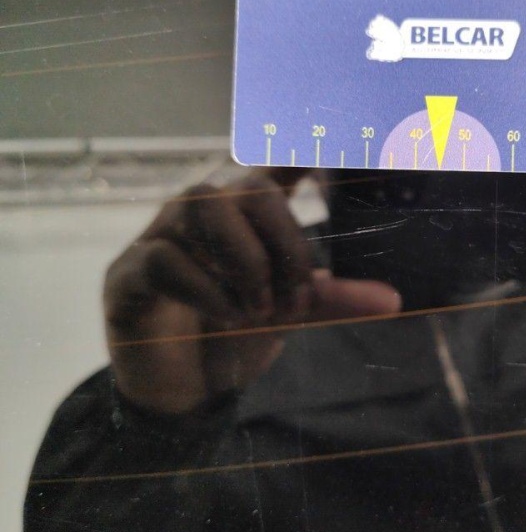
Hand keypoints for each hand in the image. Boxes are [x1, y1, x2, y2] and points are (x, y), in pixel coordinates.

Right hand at [103, 169, 401, 413]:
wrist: (185, 392)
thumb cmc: (236, 336)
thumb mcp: (289, 316)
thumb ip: (333, 301)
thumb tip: (393, 300)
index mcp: (243, 215)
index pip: (269, 165)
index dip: (299, 145)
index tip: (334, 140)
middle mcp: (200, 212)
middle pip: (246, 186)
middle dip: (284, 242)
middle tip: (297, 300)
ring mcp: (158, 236)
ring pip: (201, 206)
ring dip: (245, 261)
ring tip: (259, 310)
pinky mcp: (127, 275)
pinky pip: (164, 258)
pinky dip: (208, 291)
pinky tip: (228, 318)